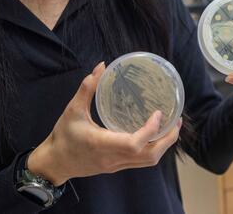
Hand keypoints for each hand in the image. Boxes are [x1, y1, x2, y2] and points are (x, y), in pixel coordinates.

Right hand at [27, 62, 181, 185]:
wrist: (54, 163)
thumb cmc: (63, 136)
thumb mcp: (72, 110)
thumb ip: (87, 88)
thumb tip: (101, 66)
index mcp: (102, 144)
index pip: (135, 144)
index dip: (151, 130)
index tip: (159, 113)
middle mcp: (113, 158)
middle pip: (150, 156)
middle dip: (168, 140)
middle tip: (177, 120)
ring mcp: (116, 165)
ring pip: (148, 161)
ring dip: (164, 146)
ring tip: (172, 127)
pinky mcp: (117, 166)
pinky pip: (142, 161)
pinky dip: (153, 149)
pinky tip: (155, 135)